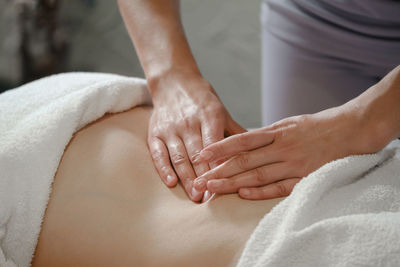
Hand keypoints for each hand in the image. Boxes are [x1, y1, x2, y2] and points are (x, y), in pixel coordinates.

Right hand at [147, 72, 245, 201]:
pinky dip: (164, 168)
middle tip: (212, 201)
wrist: (174, 82)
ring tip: (196, 197)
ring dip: (187, 179)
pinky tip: (171, 183)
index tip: (227, 186)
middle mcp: (188, 122)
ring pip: (180, 157)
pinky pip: (158, 153)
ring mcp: (170, 128)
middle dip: (205, 179)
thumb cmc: (202, 100)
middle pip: (198, 155)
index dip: (220, 167)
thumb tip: (257, 150)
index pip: (216, 146)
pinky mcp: (155, 132)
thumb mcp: (221, 111)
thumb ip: (235, 132)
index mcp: (209, 115)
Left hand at [193, 105, 380, 199]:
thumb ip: (265, 134)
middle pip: (245, 161)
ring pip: (258, 176)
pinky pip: (281, 188)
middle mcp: (282, 147)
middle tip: (198, 179)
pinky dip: (261, 192)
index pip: (242, 140)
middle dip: (218, 170)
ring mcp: (294, 164)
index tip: (201, 154)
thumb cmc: (315, 126)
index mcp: (277, 131)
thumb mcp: (287, 123)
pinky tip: (243, 194)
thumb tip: (241, 141)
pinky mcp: (306, 177)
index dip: (220, 147)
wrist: (350, 130)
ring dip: (233, 183)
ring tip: (212, 188)